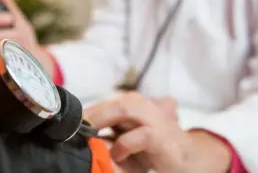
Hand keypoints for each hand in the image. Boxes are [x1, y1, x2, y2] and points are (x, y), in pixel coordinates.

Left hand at [85, 93, 230, 172]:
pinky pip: (138, 136)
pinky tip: (117, 154)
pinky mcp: (160, 136)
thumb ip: (113, 128)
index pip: (108, 102)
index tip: (71, 122)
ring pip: (124, 110)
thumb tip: (83, 130)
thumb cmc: (155, 145)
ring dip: (103, 120)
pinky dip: (124, 145)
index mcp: (136, 103)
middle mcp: (145, 105)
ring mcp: (154, 118)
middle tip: (75, 127)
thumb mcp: (131, 133)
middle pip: (114, 103)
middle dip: (93, 114)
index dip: (89, 111)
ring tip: (88, 134)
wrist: (186, 157)